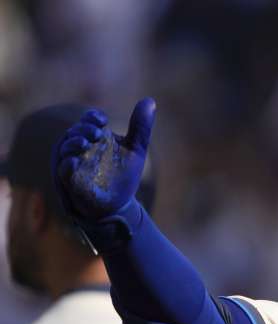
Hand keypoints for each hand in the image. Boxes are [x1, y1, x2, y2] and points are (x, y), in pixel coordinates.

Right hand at [54, 98, 154, 222]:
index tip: (103, 121)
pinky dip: (67, 166)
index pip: (89, 119)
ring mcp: (73, 163)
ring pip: (65, 148)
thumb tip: (150, 100)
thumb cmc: (124, 175)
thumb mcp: (136, 149)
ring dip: (74, 143)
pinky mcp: (70, 181)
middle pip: (76, 131)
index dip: (93, 117)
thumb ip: (140, 126)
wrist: (119, 205)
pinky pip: (63, 171)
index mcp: (95, 136)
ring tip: (86, 143)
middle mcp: (80, 147)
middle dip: (84, 129)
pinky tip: (74, 162)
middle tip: (96, 132)